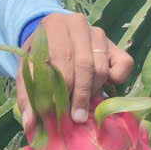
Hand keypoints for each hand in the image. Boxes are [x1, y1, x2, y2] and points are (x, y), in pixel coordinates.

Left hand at [17, 12, 133, 133]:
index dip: (61, 87)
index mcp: (54, 25)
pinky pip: (124, 64)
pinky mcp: (114, 45)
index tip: (58, 110)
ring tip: (82, 107)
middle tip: (76, 117)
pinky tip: (103, 89)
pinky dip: (117, 79)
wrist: (53, 38)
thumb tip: (30, 124)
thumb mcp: (27, 70)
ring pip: (101, 68)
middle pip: (84, 64)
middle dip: (80, 94)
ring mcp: (99, 33)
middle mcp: (78, 24)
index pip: (61, 57)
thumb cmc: (40, 55)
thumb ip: (26, 94)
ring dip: (93, 91)